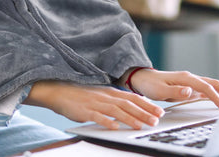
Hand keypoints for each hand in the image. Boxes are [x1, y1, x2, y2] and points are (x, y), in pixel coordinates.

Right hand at [24, 81, 164, 129]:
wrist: (59, 90)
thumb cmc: (80, 94)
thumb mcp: (100, 94)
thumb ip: (114, 100)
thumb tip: (131, 106)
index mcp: (110, 91)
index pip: (132, 97)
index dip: (146, 104)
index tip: (159, 111)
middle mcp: (105, 96)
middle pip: (128, 104)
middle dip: (144, 112)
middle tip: (156, 120)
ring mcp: (96, 103)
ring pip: (116, 110)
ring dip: (130, 118)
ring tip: (141, 126)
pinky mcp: (85, 111)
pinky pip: (98, 117)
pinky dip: (107, 122)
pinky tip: (115, 127)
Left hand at [130, 69, 218, 108]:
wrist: (143, 79)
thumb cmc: (151, 84)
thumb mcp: (160, 90)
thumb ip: (176, 91)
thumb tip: (190, 91)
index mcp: (185, 78)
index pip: (205, 87)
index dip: (216, 96)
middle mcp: (190, 78)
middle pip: (213, 83)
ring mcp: (191, 82)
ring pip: (211, 86)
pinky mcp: (190, 87)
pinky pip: (206, 90)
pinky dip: (216, 95)